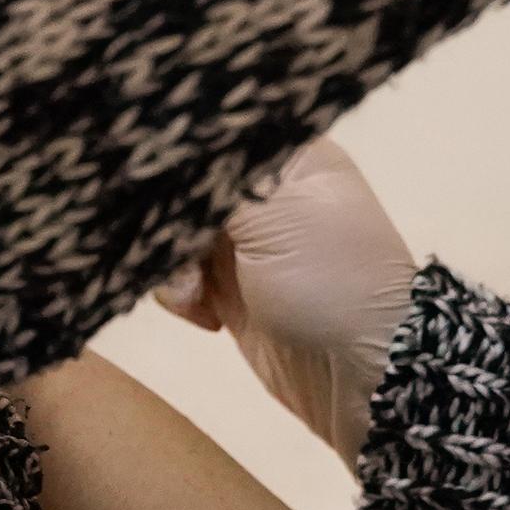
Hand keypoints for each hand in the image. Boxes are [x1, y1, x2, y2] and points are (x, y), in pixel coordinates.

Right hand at [156, 136, 418, 466]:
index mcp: (285, 155)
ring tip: (195, 292)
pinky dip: (178, 294)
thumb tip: (157, 153)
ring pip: (170, 231)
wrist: (361, 374)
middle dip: (169, 220)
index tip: (147, 181)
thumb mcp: (275, 213)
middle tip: (182, 252)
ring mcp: (242, 241)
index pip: (209, 135)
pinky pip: (174, 276)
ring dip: (170, 263)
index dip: (175, 157)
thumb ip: (212, 180)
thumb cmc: (329, 278)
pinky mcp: (225, 287)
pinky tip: (204, 315)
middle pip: (182, 185)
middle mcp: (262, 191)